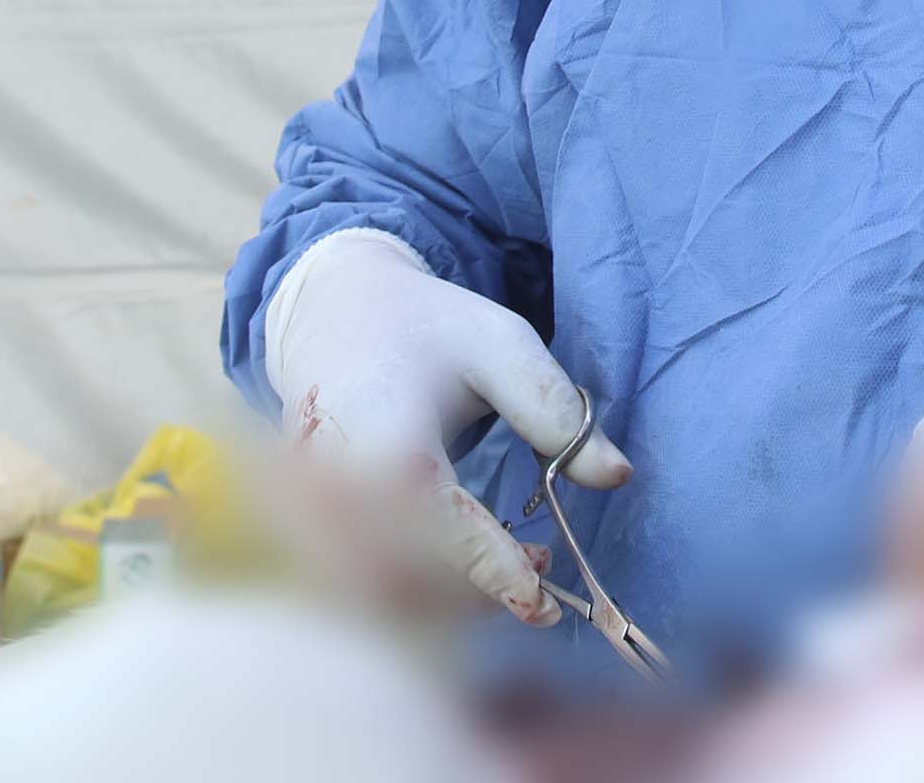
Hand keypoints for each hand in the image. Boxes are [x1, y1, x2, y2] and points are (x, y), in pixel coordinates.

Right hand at [266, 228, 629, 626]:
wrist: (331, 317)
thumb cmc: (424, 329)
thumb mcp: (501, 345)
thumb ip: (555, 410)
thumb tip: (617, 476)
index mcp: (386, 448)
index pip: (444, 535)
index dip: (498, 578)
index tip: (545, 605)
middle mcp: (335, 495)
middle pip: (408, 587)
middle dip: (477, 596)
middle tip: (543, 570)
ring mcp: (310, 518)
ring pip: (379, 599)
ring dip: (446, 604)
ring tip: (515, 567)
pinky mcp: (306, 533)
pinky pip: (358, 589)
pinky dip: (413, 597)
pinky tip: (459, 568)